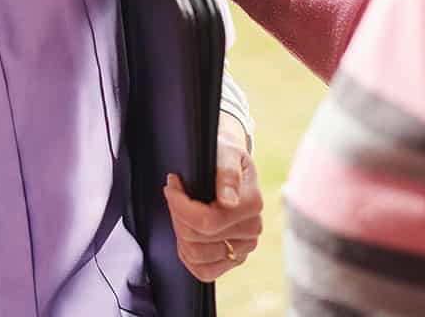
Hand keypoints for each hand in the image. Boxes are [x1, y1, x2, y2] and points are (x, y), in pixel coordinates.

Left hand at [162, 113, 262, 282]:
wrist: (229, 162)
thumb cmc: (225, 155)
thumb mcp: (225, 151)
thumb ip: (227, 172)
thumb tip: (228, 200)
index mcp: (252, 204)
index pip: (206, 221)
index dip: (180, 204)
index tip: (172, 184)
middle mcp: (252, 230)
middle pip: (197, 239)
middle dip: (178, 215)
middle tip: (175, 194)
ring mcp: (244, 248)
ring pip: (197, 256)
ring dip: (181, 234)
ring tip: (181, 212)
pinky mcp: (234, 259)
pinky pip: (205, 272)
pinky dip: (188, 256)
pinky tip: (186, 235)